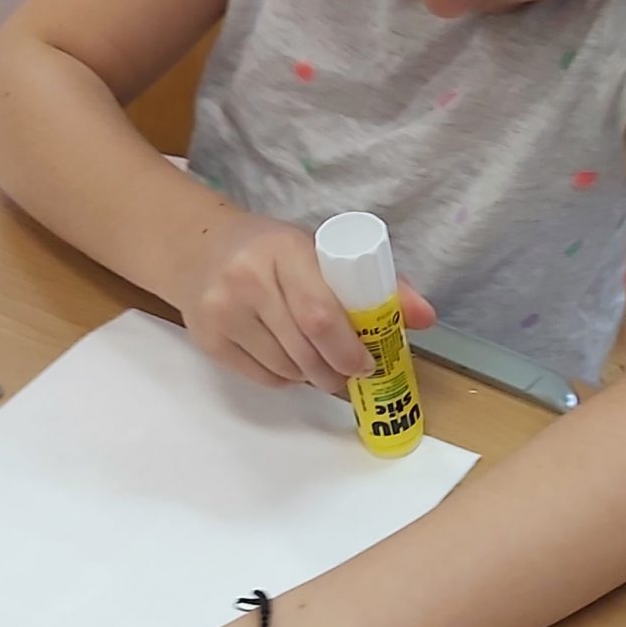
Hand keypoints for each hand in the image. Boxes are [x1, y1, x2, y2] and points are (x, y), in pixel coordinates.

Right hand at [170, 212, 434, 393]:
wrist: (199, 248)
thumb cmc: (273, 251)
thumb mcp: (320, 252)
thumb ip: (378, 281)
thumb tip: (427, 318)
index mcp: (284, 250)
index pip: (321, 314)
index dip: (350, 349)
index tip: (369, 363)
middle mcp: (247, 280)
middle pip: (306, 349)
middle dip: (338, 372)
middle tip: (353, 375)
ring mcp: (222, 312)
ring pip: (286, 369)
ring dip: (313, 377)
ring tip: (322, 364)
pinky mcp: (208, 340)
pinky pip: (263, 378)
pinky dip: (287, 378)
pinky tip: (291, 361)